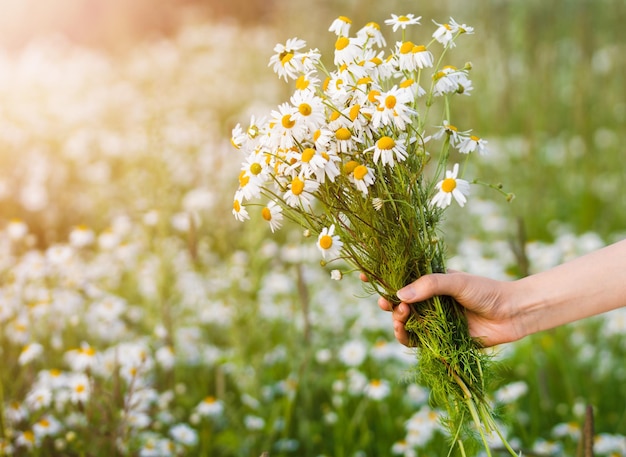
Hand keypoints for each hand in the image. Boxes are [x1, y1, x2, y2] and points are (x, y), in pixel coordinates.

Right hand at [378, 271, 525, 346]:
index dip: (381, 277)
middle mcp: (428, 302)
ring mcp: (433, 321)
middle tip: (388, 304)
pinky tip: (405, 332)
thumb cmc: (486, 291)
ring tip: (400, 317)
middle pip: (397, 303)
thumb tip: (399, 295)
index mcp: (430, 283)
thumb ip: (429, 286)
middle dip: (387, 303)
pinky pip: (416, 341)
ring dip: (396, 321)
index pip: (400, 279)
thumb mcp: (457, 281)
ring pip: (403, 323)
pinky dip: (406, 338)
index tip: (364, 274)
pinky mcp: (440, 340)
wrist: (512, 314)